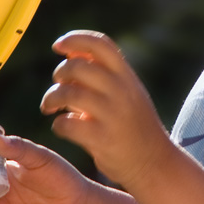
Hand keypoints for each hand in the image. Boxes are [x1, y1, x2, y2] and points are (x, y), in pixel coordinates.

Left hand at [40, 30, 172, 192]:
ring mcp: (113, 115)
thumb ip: (102, 74)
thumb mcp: (126, 93)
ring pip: (69, 94)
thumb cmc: (133, 125)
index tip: (58, 46)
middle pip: (79, 66)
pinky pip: (68, 124)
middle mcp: (122, 91)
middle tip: (57, 85)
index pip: (101, 44)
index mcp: (127, 77)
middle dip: (60, 73)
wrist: (155, 164)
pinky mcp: (103, 139)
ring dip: (51, 98)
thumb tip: (71, 53)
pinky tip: (62, 127)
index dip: (75, 40)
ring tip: (49, 107)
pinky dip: (59, 124)